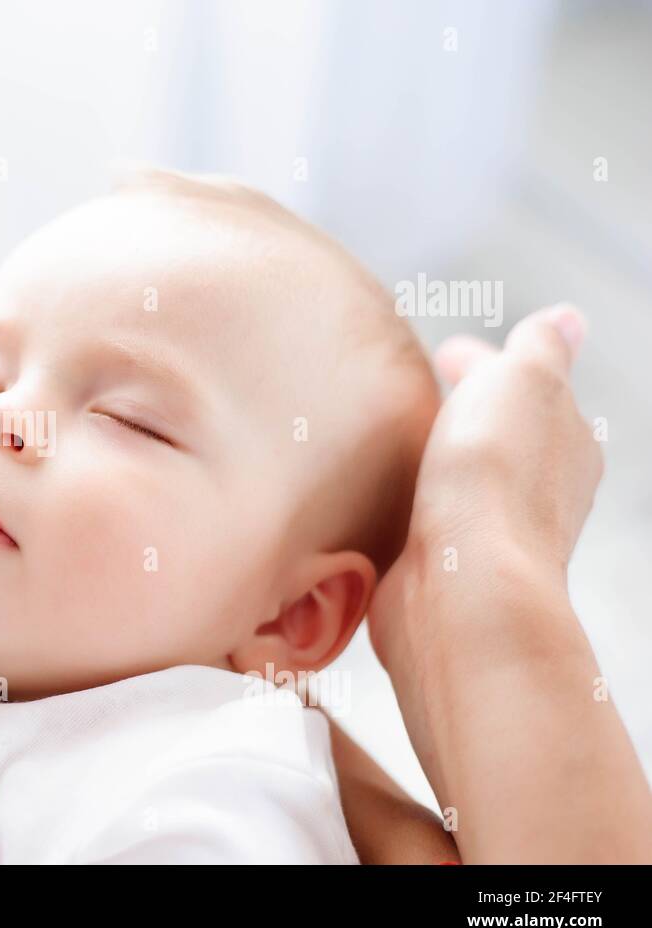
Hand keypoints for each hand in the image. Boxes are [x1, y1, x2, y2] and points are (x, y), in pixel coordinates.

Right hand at [370, 303, 601, 668]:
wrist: (458, 587)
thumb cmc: (495, 480)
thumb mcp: (524, 381)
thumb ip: (541, 348)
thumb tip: (566, 320)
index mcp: (566, 440)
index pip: (526, 385)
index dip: (488, 363)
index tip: (445, 352)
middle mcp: (537, 490)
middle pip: (498, 434)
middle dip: (463, 410)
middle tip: (418, 390)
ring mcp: (488, 532)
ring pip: (462, 478)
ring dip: (433, 457)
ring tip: (389, 437)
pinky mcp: (440, 566)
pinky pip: (426, 518)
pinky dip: (410, 498)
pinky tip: (381, 493)